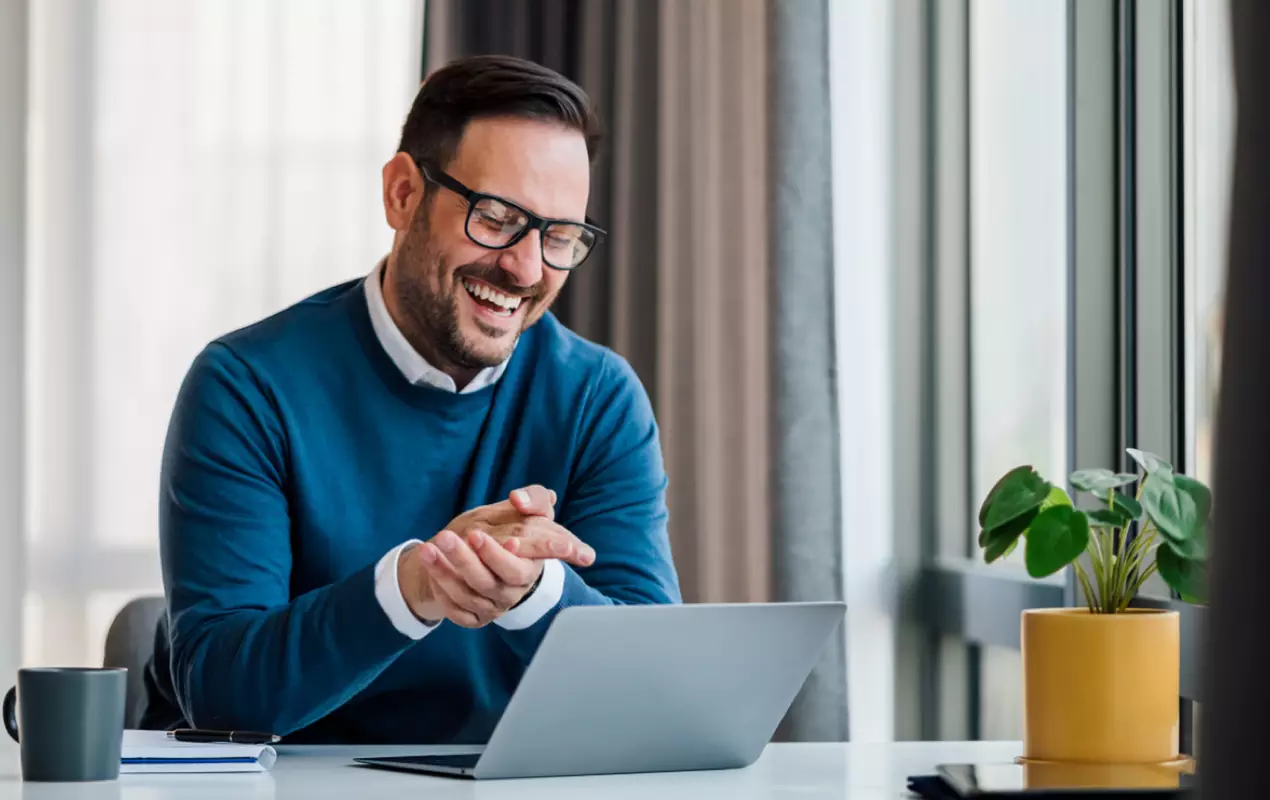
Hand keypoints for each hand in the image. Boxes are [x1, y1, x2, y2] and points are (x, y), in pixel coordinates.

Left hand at [397, 486, 594, 627]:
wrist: (482, 551)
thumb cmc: (507, 529)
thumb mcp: (523, 510)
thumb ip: (535, 499)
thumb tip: (518, 499)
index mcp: (530, 566)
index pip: (518, 569)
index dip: (497, 556)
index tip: (476, 535)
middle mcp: (514, 591)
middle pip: (490, 582)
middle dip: (465, 560)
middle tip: (445, 536)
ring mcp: (495, 607)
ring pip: (469, 597)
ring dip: (444, 573)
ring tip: (427, 549)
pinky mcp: (477, 618)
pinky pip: (457, 613)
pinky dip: (442, 593)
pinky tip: (431, 572)